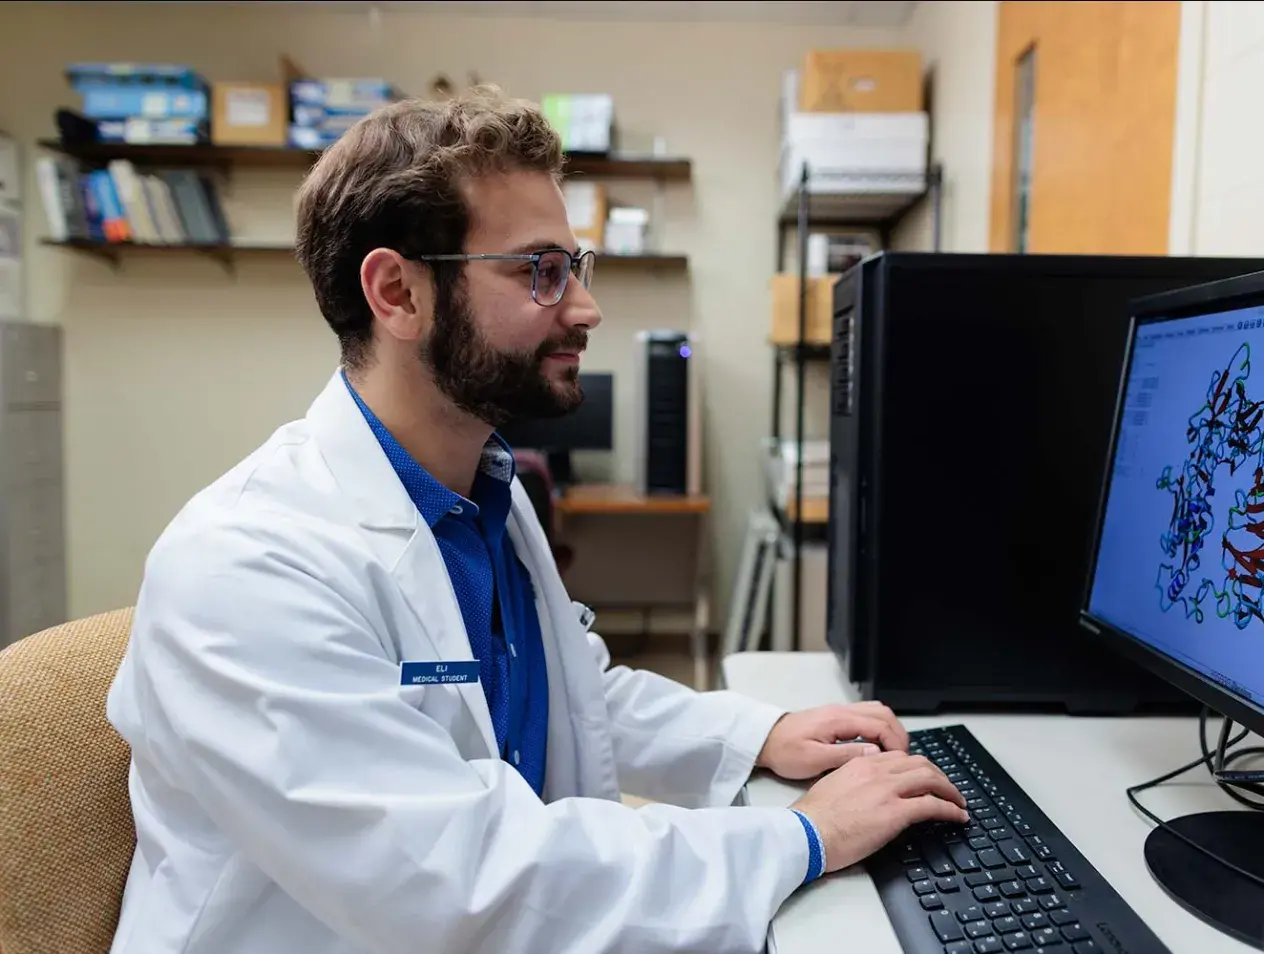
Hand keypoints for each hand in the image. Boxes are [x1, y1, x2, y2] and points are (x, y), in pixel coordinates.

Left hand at [756, 701, 909, 779]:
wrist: (765, 740)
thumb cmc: (785, 752)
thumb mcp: (814, 760)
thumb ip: (845, 755)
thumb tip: (875, 754)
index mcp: (838, 720)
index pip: (879, 724)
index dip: (895, 742)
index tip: (901, 760)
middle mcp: (841, 711)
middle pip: (883, 713)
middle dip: (898, 734)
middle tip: (902, 758)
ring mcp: (839, 712)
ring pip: (877, 712)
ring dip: (890, 729)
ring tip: (893, 753)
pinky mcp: (836, 718)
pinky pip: (866, 716)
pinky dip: (879, 728)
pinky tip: (877, 747)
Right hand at [792, 751, 969, 873]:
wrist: (806, 833)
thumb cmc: (813, 818)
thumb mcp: (833, 786)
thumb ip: (855, 781)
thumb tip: (869, 792)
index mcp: (860, 763)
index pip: (899, 758)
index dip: (918, 767)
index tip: (925, 778)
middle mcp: (876, 771)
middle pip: (920, 764)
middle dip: (939, 775)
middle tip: (947, 789)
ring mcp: (887, 790)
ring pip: (931, 779)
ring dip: (949, 790)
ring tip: (958, 801)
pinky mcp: (895, 813)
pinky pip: (933, 805)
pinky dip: (950, 809)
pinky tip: (957, 816)